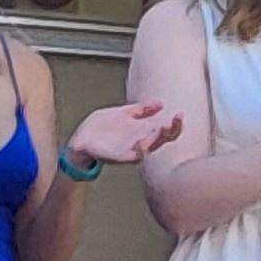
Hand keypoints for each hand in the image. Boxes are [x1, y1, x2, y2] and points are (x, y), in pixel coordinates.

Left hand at [66, 101, 180, 166]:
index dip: (175, 124)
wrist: (81, 139)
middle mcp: (141, 142)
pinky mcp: (119, 157)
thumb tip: (161, 103)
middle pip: (163, 139)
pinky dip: (138, 152)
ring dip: (158, 138)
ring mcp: (131, 150)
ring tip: (163, 126)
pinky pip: (132, 157)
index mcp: (143, 132)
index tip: (179, 113)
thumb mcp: (123, 113)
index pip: (166, 130)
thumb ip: (141, 109)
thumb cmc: (101, 128)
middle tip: (175, 120)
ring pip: (150, 146)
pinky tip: (142, 144)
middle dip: (171, 130)